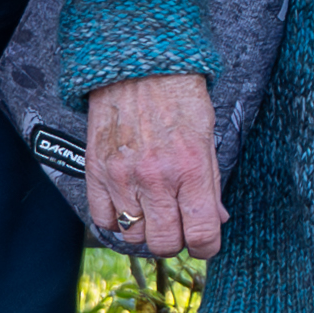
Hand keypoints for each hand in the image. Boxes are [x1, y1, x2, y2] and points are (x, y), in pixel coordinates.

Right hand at [81, 73, 222, 260]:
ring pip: (133, 235)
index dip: (206, 246)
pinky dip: (115, 219)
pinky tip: (127, 202)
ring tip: (151, 209)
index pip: (202, 233)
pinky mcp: (97, 172)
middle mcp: (156, 178)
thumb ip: (211, 184)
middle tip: (177, 224)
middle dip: (175, 240)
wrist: (139, 66)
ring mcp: (123, 177)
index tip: (204, 242)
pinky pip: (103, 220)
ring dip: (145, 229)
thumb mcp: (207, 137)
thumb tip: (216, 220)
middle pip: (164, 243)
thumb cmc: (178, 96)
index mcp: (191, 169)